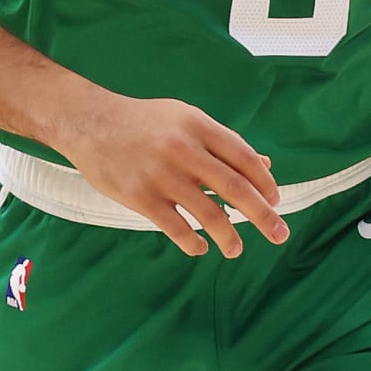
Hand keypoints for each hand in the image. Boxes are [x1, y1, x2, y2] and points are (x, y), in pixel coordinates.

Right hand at [51, 84, 287, 259]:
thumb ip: (223, 143)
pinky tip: (200, 248)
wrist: (89, 122)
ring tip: (236, 249)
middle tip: (280, 234)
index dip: (265, 183)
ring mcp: (161, 174)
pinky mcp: (140, 196)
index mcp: (198, 126)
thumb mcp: (186, 120)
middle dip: (262, 215)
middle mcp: (183, 149)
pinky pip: (176, 228)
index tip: (275, 201)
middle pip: (235, 187)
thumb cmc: (144, 123)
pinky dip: (192, 243)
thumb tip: (265, 166)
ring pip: (208, 213)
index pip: (244, 158)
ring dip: (228, 236)